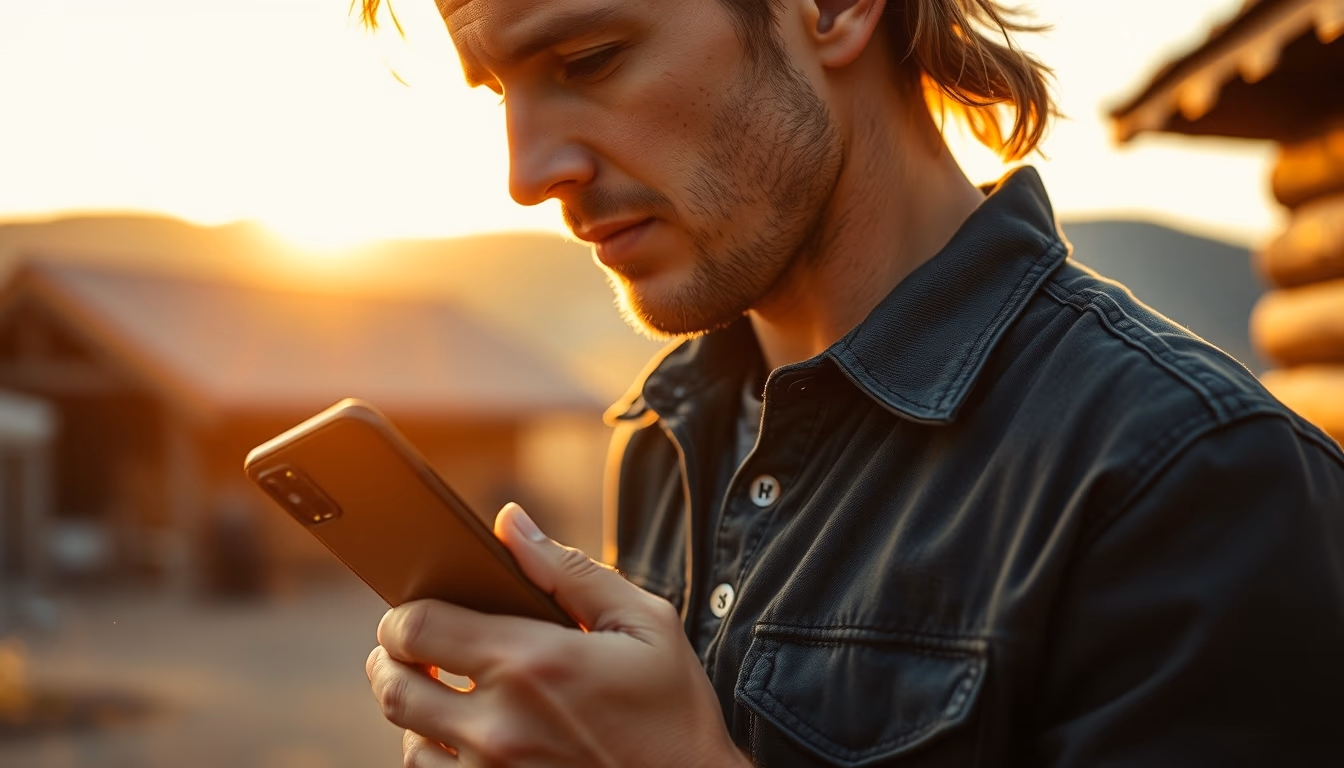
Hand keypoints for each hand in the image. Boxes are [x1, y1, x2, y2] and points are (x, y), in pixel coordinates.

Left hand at [365, 503, 747, 766]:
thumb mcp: (643, 623)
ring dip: (417, 712)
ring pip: (408, 740)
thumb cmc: (672, 710)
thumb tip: (509, 523)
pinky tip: (464, 739)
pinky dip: (434, 757)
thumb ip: (568, 570)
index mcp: (533, 661)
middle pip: (394, 687)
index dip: (402, 615)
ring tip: (445, 695)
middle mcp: (501, 724)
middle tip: (413, 652)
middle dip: (393, 661)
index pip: (417, 628)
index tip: (415, 612)